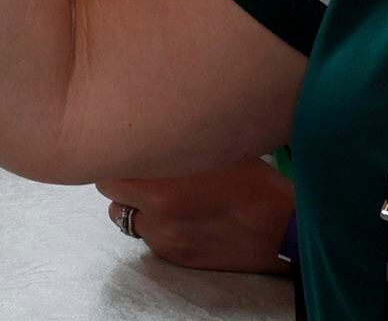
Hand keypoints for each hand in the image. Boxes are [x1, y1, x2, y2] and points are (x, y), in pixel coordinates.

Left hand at [97, 160, 295, 275]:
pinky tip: (185, 219)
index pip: (107, 173)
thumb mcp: (209, 149)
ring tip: (167, 199)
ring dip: (139, 209)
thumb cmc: (251, 181)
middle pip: (112, 197)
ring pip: (129, 220)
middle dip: (123, 186)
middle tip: (144, 176)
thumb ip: (170, 145)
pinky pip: (151, 239)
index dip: (115, 163)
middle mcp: (155, 211)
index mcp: (159, 181)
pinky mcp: (176, 257)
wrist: (280, 230)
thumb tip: (147, 131)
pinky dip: (159, 228)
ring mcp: (164, 237)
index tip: (126, 156)